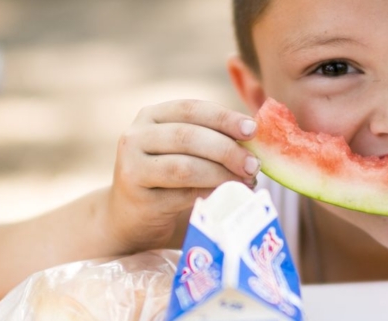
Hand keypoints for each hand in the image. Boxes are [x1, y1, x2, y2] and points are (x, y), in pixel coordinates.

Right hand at [104, 100, 259, 251]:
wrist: (131, 218)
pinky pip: (180, 194)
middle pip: (188, 137)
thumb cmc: (168, 180)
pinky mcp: (136, 196)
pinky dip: (210, 193)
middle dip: (227, 149)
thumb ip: (212, 140)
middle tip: (254, 164)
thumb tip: (256, 140)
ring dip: (221, 174)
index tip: (253, 130)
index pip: (192, 108)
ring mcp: (131, 166)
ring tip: (246, 181)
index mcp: (153, 115)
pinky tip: (228, 195)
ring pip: (184, 167)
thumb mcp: (186, 152)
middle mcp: (137, 136)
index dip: (224, 118)